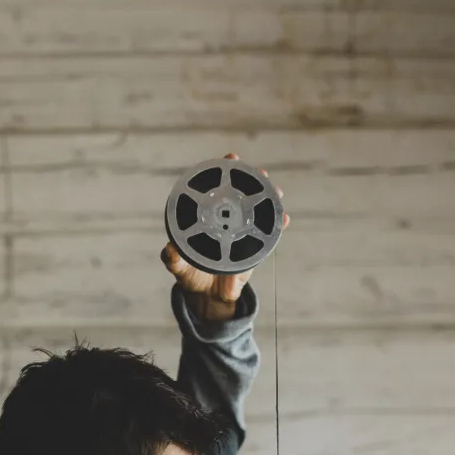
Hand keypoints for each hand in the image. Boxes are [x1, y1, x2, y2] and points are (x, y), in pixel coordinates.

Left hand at [160, 152, 289, 320]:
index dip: (224, 171)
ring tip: (277, 193)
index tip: (231, 159)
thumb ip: (173, 259)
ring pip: (258, 210)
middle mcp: (226, 219)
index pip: (216, 188)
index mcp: (206, 217)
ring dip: (270, 199)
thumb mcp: (178, 266)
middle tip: (261, 173)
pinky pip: (268, 233)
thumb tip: (170, 249)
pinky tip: (284, 220)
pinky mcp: (254, 247)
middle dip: (253, 180)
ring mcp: (242, 231)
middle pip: (242, 193)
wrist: (207, 296)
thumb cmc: (190, 274)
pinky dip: (277, 225)